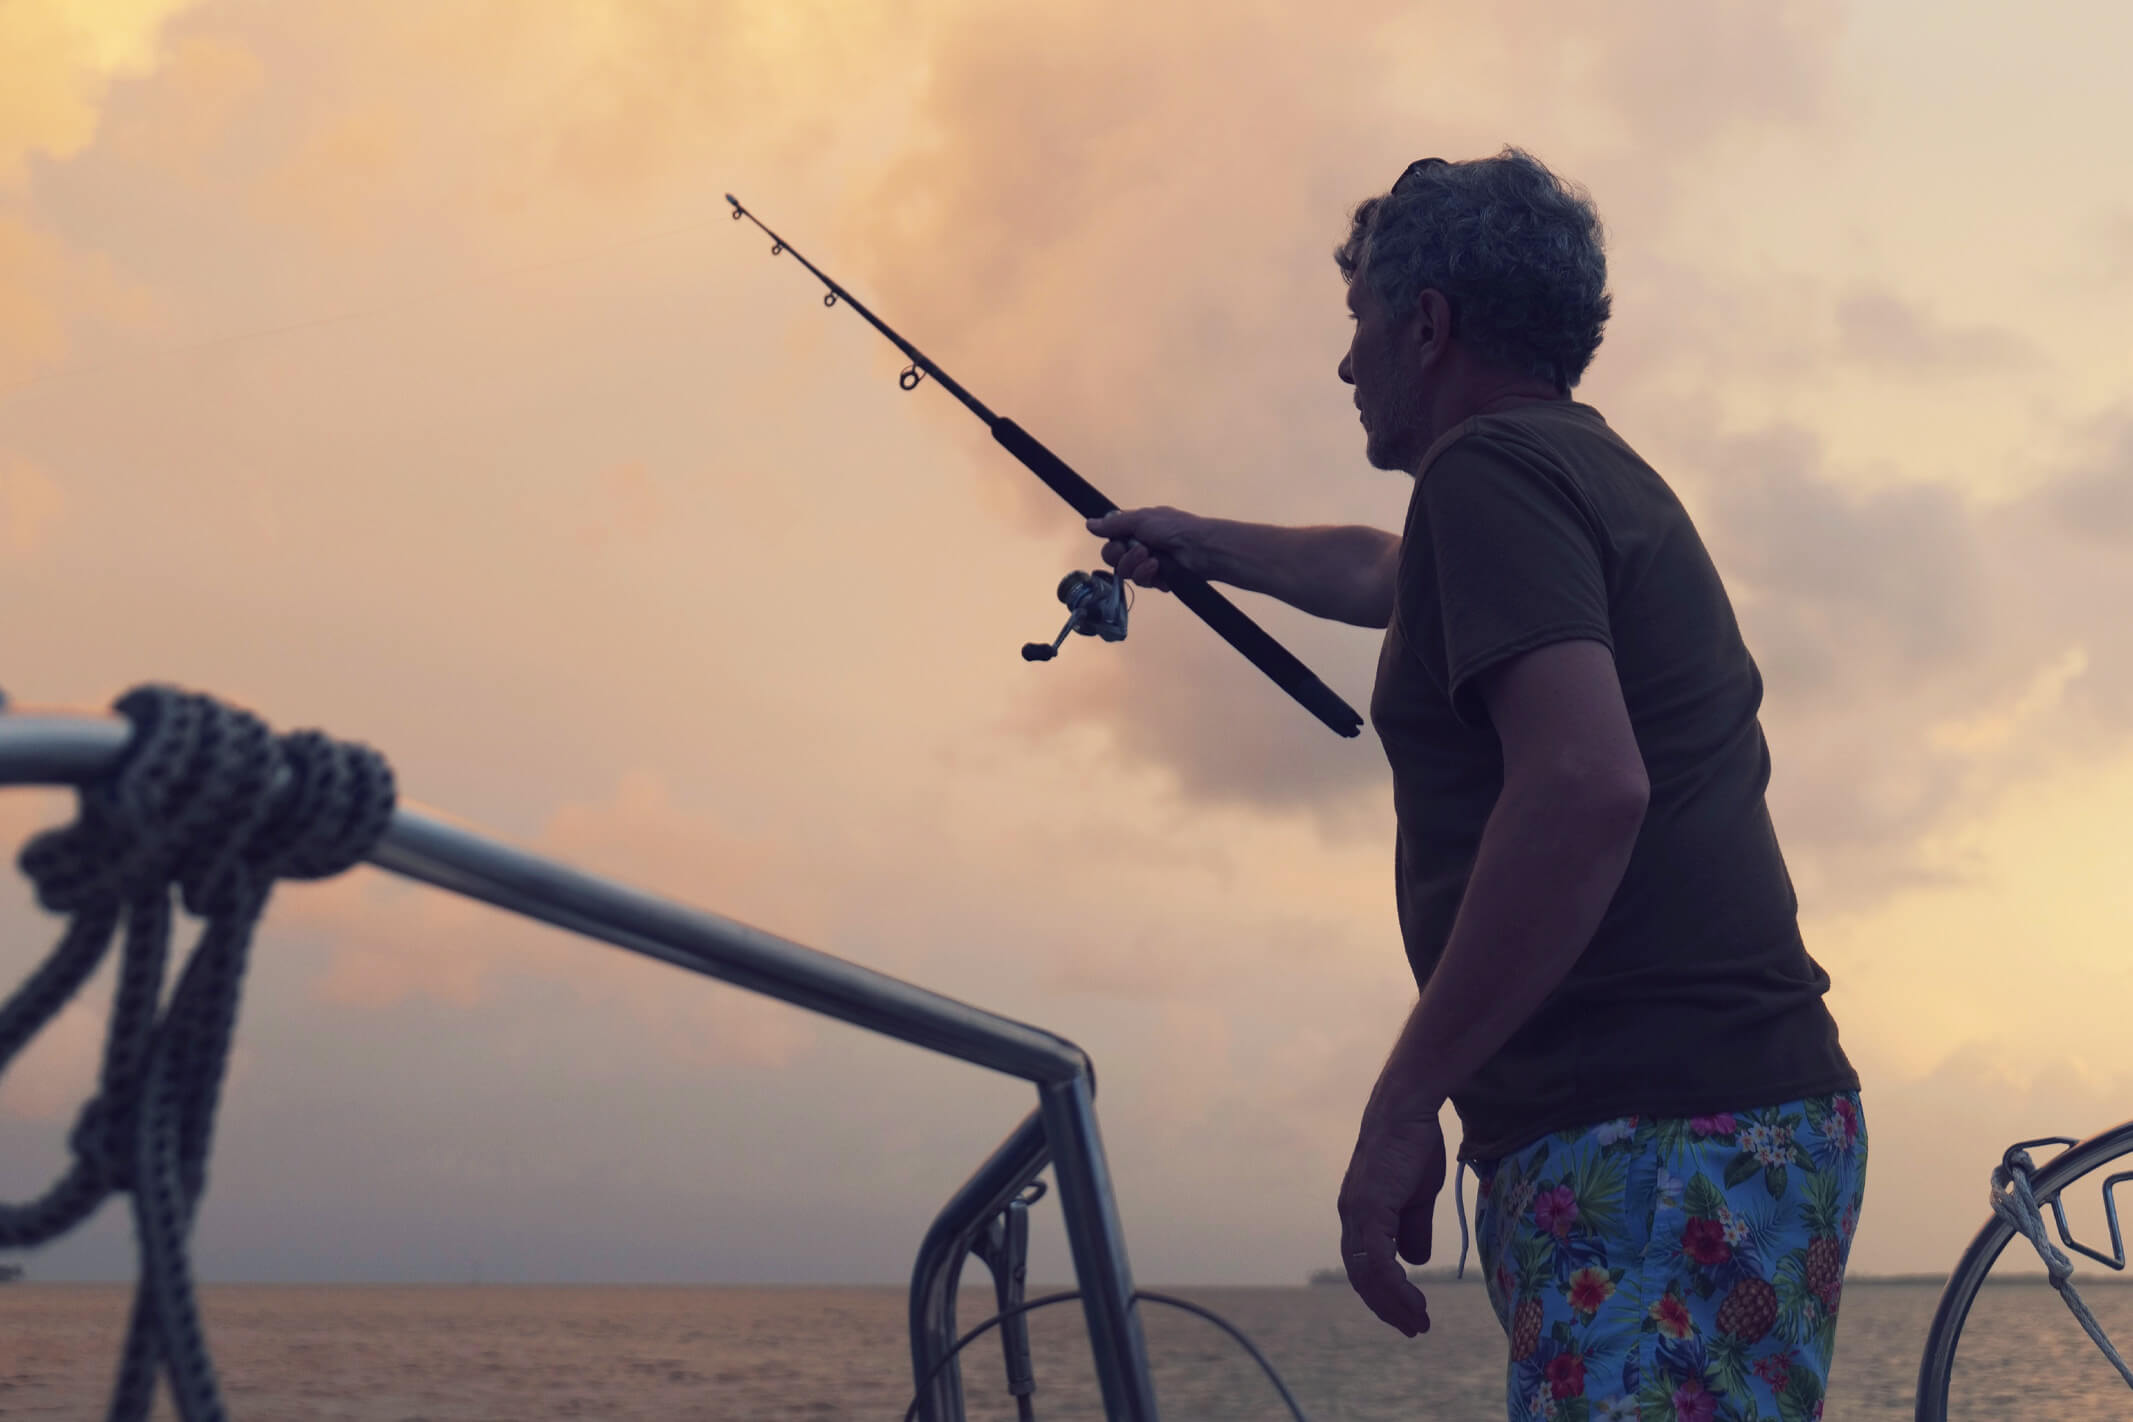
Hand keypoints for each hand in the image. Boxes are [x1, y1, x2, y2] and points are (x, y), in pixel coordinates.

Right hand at [1084, 507, 1206, 591]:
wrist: (1199, 548)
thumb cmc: (1174, 527)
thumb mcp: (1141, 519)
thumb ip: (1114, 524)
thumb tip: (1089, 523)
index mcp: (1135, 530)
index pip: (1110, 541)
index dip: (1112, 544)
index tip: (1119, 540)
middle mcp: (1138, 546)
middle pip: (1112, 559)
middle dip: (1122, 556)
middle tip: (1141, 550)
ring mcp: (1146, 564)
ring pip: (1125, 572)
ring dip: (1136, 565)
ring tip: (1153, 559)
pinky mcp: (1156, 580)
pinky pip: (1141, 582)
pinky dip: (1148, 574)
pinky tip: (1159, 568)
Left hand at [1337, 1112, 1446, 1337]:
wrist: (1407, 1109)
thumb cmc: (1413, 1145)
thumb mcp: (1417, 1195)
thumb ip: (1412, 1228)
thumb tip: (1414, 1261)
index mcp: (1360, 1215)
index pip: (1364, 1266)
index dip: (1384, 1293)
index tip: (1407, 1313)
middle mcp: (1351, 1217)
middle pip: (1361, 1277)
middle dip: (1387, 1307)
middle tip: (1414, 1328)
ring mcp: (1357, 1213)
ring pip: (1368, 1274)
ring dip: (1393, 1303)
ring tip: (1418, 1321)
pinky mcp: (1369, 1208)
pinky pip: (1377, 1259)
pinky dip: (1394, 1285)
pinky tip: (1412, 1300)